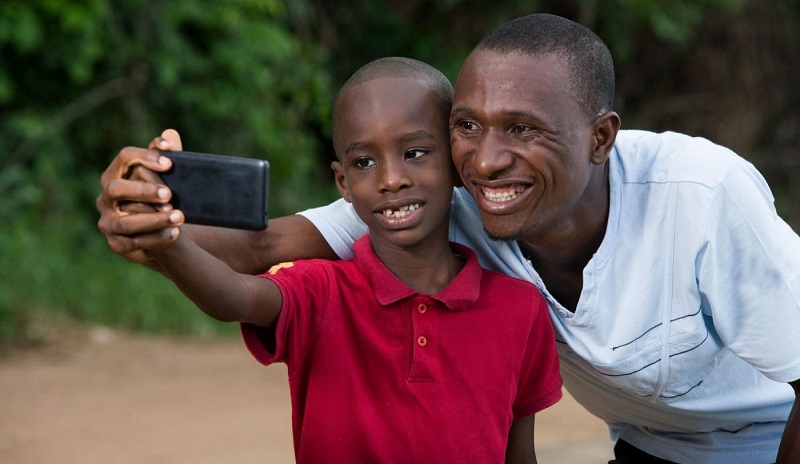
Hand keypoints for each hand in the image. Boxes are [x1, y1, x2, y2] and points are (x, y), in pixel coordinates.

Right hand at [96, 129, 185, 263]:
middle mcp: (106, 197)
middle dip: (143, 190)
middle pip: (116, 188)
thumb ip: (168, 156)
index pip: (125, 157)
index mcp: (117, 174)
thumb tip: (169, 134)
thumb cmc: (163, 199)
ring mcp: (108, 222)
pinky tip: (174, 233)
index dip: (145, 157)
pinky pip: (133, 242)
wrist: (163, 233)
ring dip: (154, 219)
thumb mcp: (168, 179)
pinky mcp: (116, 243)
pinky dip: (155, 238)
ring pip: (125, 220)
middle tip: (169, 194)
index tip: (170, 163)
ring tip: (179, 217)